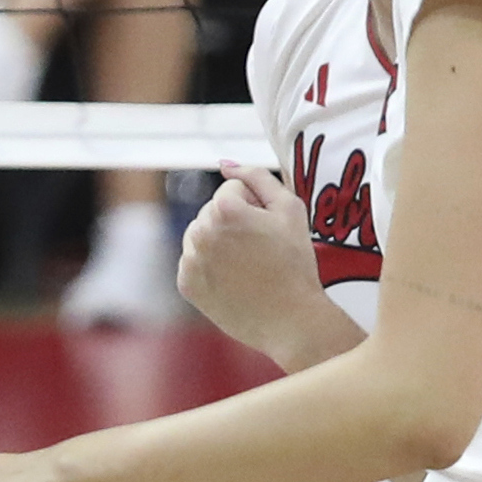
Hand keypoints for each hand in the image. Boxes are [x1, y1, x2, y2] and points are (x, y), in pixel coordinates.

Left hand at [179, 162, 328, 365]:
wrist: (290, 318)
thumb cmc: (296, 263)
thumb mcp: (290, 209)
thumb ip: (257, 177)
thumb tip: (225, 164)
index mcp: (223, 208)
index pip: (232, 190)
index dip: (256, 206)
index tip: (268, 230)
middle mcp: (200, 231)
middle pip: (213, 211)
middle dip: (234, 223)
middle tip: (261, 250)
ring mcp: (190, 259)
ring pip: (201, 235)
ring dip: (219, 242)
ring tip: (247, 264)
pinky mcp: (186, 284)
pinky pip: (194, 261)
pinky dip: (210, 266)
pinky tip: (234, 279)